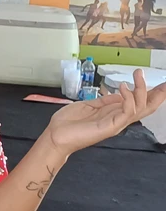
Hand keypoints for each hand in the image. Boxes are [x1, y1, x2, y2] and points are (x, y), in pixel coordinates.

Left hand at [44, 68, 165, 154]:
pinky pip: (127, 112)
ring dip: (142, 90)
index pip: (138, 103)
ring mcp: (116, 123)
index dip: (150, 94)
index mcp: (115, 114)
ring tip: (138, 75)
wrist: (56, 135)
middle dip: (158, 95)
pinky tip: (124, 87)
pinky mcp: (111, 126)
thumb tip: (119, 92)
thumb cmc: (69, 122)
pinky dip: (128, 98)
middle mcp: (119, 119)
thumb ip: (106, 100)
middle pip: (146, 107)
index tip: (161, 84)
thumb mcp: (90, 105)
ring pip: (140, 107)